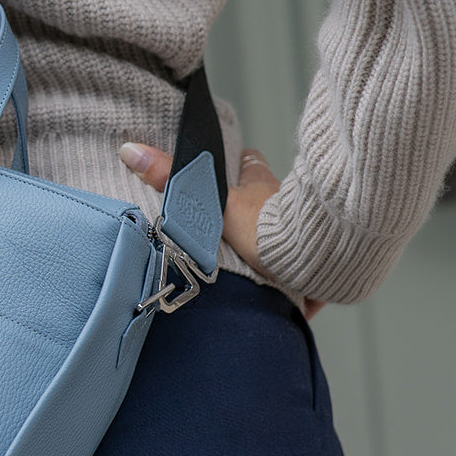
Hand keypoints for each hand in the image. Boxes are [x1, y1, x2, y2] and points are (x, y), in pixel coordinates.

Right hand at [118, 142, 324, 318]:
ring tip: (256, 274)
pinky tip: (289, 305)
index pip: (250, 165)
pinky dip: (302, 290)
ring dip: (279, 251)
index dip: (240, 167)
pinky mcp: (324, 272)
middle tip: (237, 231)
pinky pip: (313, 281)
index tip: (230, 171)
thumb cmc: (266, 230)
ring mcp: (309, 238)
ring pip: (292, 240)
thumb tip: (130, 149)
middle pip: (273, 202)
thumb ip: (171, 179)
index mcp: (261, 188)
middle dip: (258, 214)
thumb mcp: (211, 204)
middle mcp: (288, 207)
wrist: (318, 262)